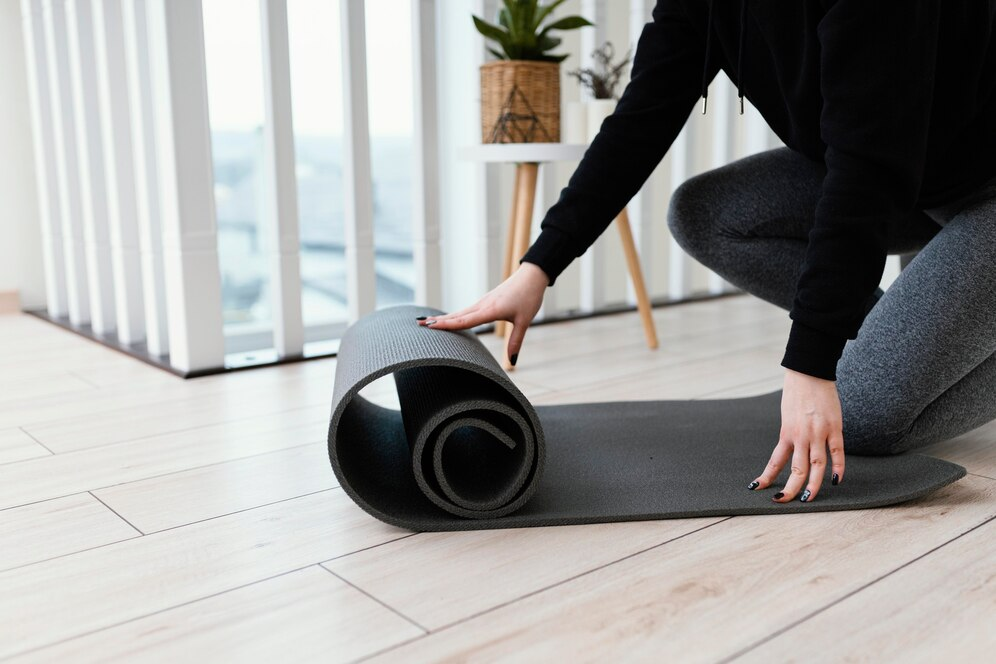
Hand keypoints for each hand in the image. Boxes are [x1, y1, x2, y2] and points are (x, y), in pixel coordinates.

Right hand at [416, 262, 548, 364]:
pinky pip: (466, 310)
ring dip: (444, 318)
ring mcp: (483, 301)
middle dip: (438, 321)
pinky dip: (455, 315)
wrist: (532, 276)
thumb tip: (512, 361)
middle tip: (418, 325)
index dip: (447, 325)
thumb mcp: (524, 321)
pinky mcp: (486, 300)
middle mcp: (482, 305)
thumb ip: (516, 341)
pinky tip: (449, 319)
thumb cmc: (529, 297)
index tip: (430, 326)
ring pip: (460, 312)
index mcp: (490, 310)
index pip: (464, 320)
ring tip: (427, 322)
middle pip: (456, 315)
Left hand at [749, 368, 844, 502]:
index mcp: (786, 433)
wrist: (810, 372)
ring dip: (812, 485)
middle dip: (789, 488)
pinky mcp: (835, 428)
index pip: (775, 461)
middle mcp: (801, 436)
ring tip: (807, 499)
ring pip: (817, 466)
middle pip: (796, 469)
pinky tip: (835, 481)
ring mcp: (819, 433)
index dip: (766, 477)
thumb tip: (792, 448)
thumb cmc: (796, 392)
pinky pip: (838, 453)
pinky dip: (838, 468)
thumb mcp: (787, 415)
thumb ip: (791, 433)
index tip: (756, 488)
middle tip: (783, 501)